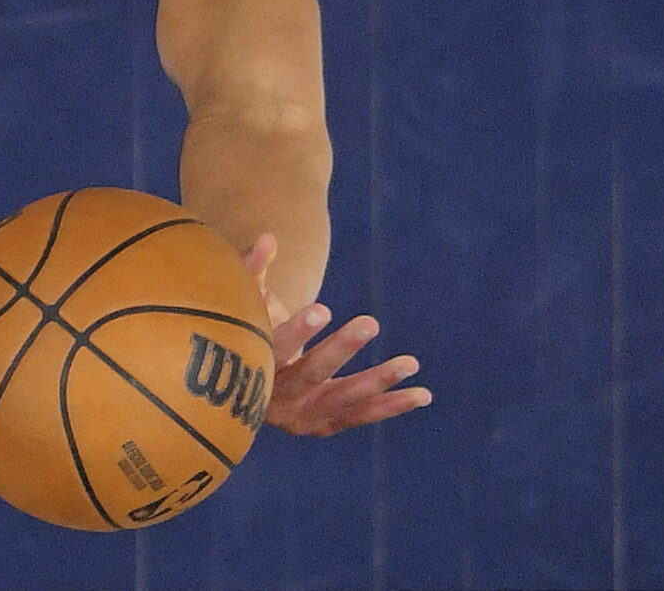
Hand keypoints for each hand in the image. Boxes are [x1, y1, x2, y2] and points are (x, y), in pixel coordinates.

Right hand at [241, 234, 429, 435]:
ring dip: (378, 381)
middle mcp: (275, 402)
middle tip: (370, 322)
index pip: (273, 350)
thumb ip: (253, 271)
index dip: (296, 331)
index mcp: (250, 370)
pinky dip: (391, 405)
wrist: (241, 383)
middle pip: (310, 375)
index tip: (323, 309)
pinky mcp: (324, 425)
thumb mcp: (247, 303)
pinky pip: (361, 415)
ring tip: (410, 363)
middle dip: (340, 350)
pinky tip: (421, 395)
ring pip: (342, 400)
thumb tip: (268, 238)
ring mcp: (302, 418)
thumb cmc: (247, 329)